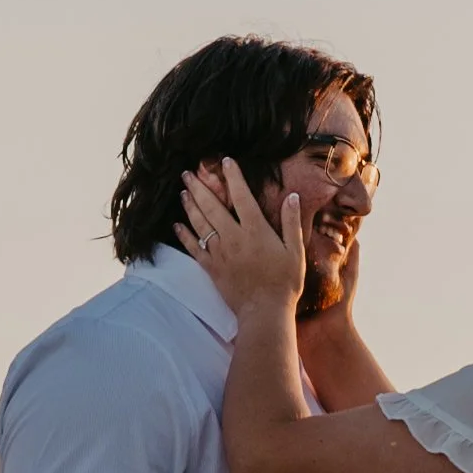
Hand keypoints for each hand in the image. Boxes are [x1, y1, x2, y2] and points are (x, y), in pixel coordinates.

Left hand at [179, 161, 304, 314]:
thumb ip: (291, 222)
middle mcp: (234, 237)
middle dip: (199, 187)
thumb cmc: (284, 282)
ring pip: (200, 223)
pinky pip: (193, 248)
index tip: (226, 161)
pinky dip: (184, 235)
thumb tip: (292, 196)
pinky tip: (176, 225)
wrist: (265, 311)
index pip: (242, 196)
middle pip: (212, 206)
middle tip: (187, 173)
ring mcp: (220, 252)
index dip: (233, 177)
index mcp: (256, 230)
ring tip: (183, 192)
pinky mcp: (211, 268)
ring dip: (190, 206)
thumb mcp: (295, 251)